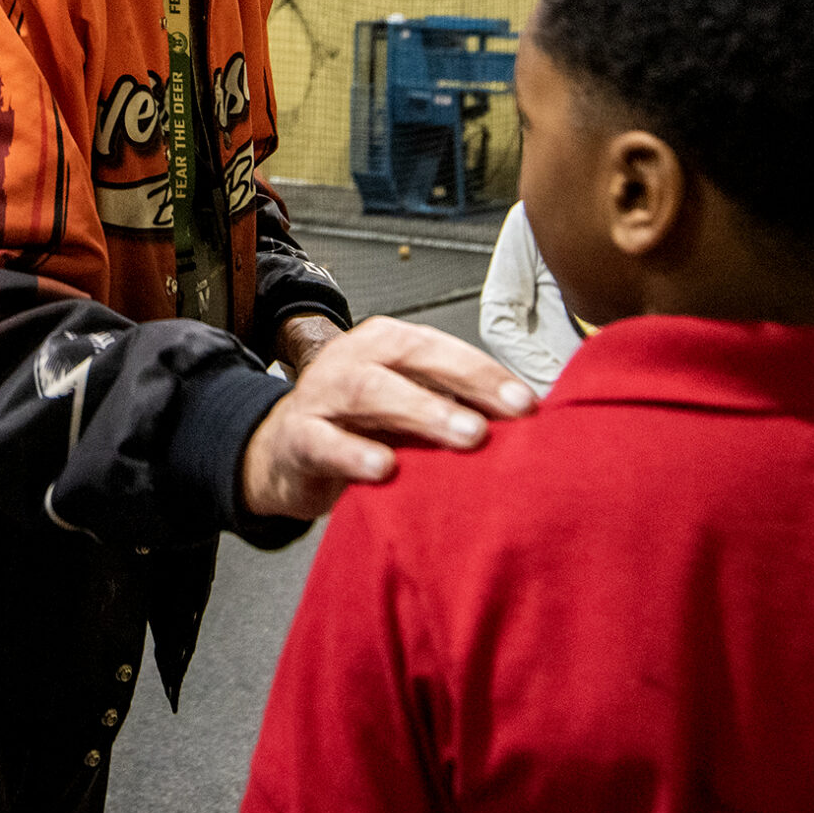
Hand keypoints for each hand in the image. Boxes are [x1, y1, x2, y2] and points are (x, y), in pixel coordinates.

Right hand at [240, 315, 535, 521]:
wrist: (286, 453)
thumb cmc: (361, 428)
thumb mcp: (410, 409)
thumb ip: (456, 409)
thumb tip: (527, 424)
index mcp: (387, 343)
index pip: (440, 347)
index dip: (484, 373)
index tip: (528, 405)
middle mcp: (353, 358)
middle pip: (409, 358)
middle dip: (462, 384)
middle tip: (501, 419)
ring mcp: (321, 394)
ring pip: (368, 390)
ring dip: (421, 411)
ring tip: (465, 437)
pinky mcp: (297, 436)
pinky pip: (323, 441)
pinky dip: (354, 453)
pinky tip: (385, 469)